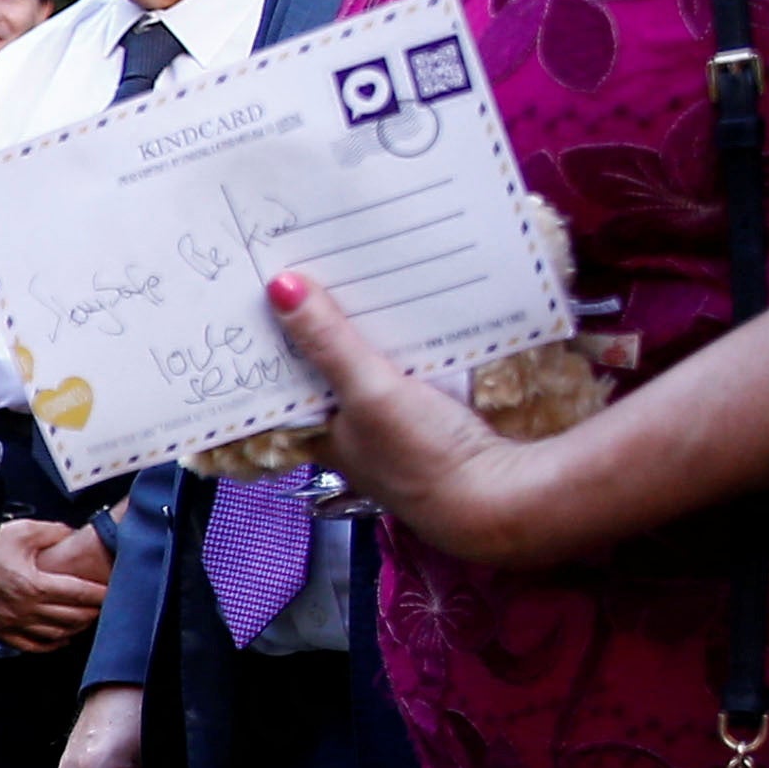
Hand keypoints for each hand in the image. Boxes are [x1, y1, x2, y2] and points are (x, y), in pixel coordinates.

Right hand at [0, 516, 109, 652]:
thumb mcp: (21, 531)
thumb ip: (52, 532)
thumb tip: (71, 535)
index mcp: (35, 585)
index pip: (79, 593)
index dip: (99, 593)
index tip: (110, 591)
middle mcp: (27, 609)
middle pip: (73, 616)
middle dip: (92, 611)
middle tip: (101, 604)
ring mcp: (15, 624)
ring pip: (58, 633)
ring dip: (76, 627)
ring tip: (85, 618)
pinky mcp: (2, 631)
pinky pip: (34, 646)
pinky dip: (53, 644)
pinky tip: (62, 638)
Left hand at [264, 274, 553, 560]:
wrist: (499, 497)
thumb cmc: (423, 454)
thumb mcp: (368, 392)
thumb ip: (329, 343)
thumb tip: (279, 287)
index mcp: (323, 435)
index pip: (286, 385)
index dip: (278, 344)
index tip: (269, 293)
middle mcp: (355, 435)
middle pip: (332, 372)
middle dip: (327, 329)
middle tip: (316, 270)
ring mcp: (398, 430)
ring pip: (374, 371)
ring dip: (371, 334)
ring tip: (357, 275)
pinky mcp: (438, 421)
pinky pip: (415, 373)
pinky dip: (411, 346)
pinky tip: (415, 312)